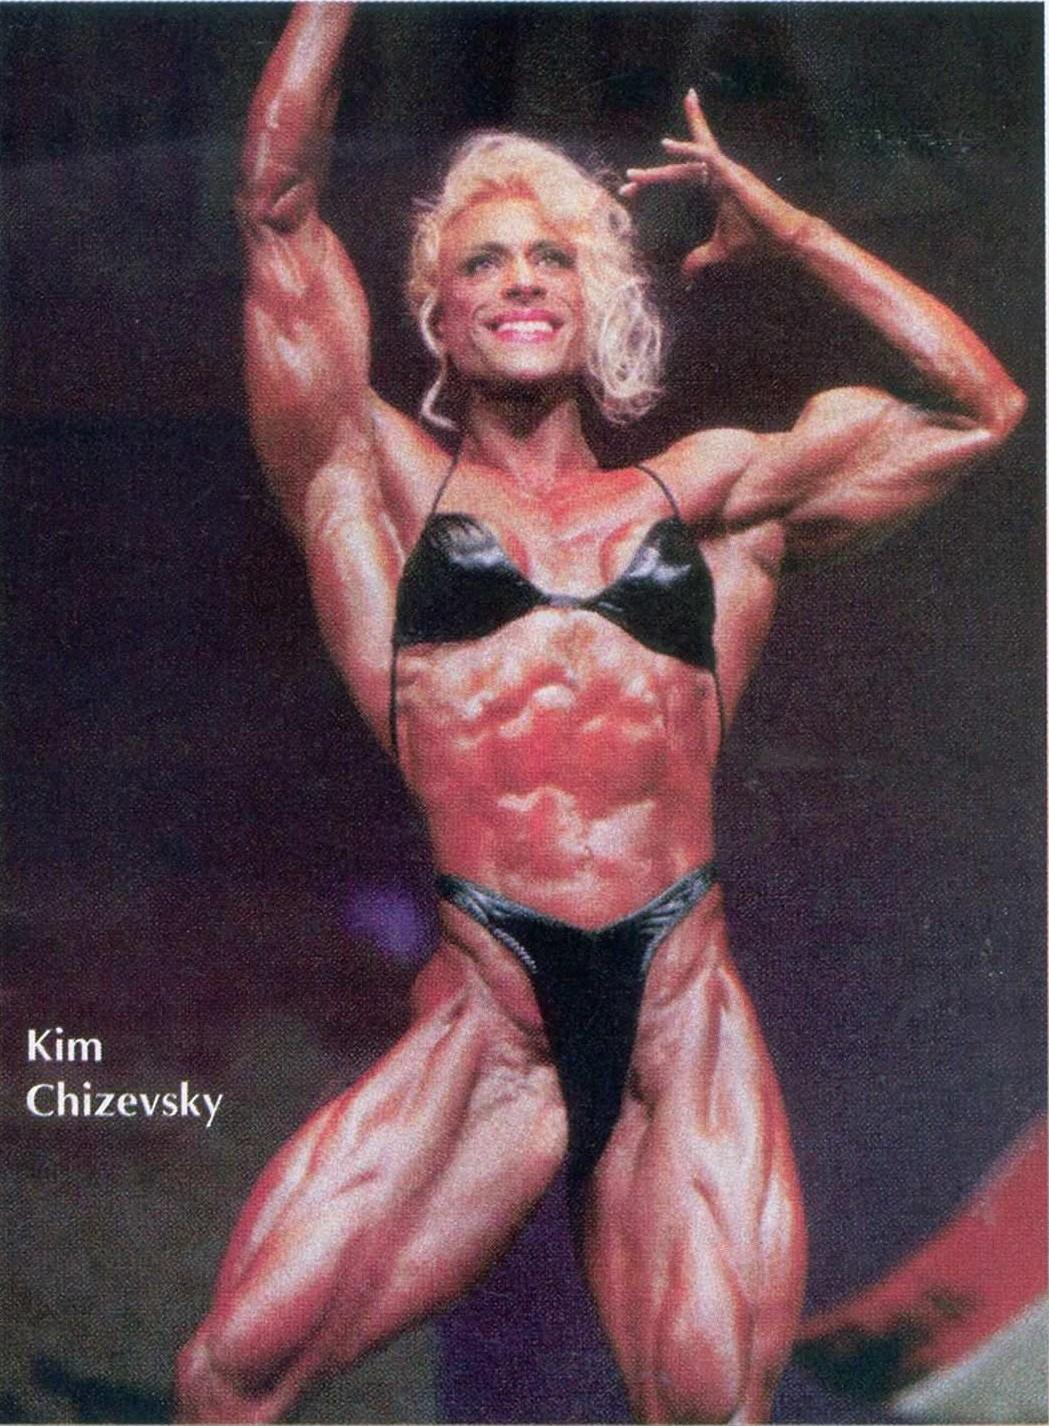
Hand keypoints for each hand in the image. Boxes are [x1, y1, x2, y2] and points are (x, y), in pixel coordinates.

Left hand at [620, 90, 769, 275]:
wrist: (783, 240)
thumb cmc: (756, 242)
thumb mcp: (717, 253)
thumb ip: (697, 261)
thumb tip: (684, 280)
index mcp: (714, 186)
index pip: (679, 177)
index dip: (655, 182)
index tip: (629, 193)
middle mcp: (719, 174)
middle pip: (680, 167)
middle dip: (653, 175)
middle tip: (628, 181)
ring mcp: (726, 171)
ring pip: (690, 158)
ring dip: (662, 167)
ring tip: (635, 173)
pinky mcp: (734, 174)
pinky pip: (707, 156)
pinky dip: (688, 150)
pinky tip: (666, 146)